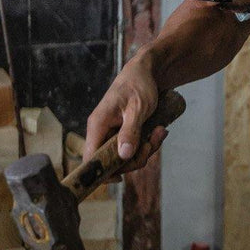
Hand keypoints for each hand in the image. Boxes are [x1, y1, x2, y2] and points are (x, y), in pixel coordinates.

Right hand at [84, 52, 166, 167]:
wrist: (147, 72)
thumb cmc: (139, 85)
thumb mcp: (137, 109)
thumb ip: (130, 132)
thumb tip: (123, 156)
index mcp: (98, 125)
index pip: (90, 158)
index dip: (101, 172)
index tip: (120, 177)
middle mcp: (101, 131)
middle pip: (111, 162)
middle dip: (135, 159)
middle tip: (151, 144)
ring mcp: (112, 133)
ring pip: (126, 156)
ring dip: (146, 150)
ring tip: (160, 132)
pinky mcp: (123, 133)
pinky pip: (134, 148)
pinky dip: (148, 144)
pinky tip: (159, 131)